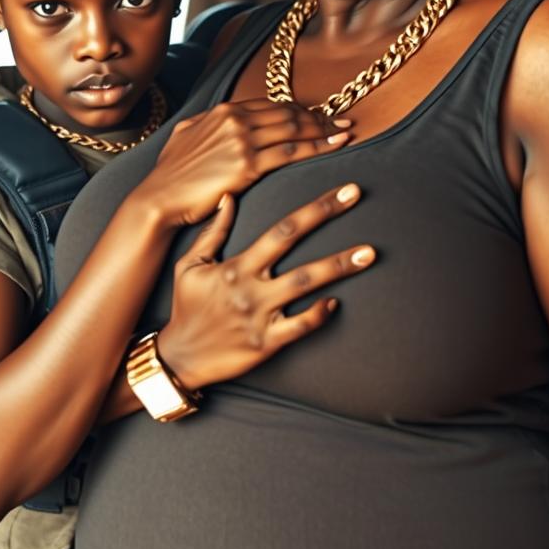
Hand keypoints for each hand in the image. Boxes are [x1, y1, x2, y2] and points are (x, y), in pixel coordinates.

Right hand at [130, 99, 351, 228]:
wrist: (160, 198)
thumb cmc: (172, 175)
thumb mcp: (186, 135)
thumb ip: (207, 122)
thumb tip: (220, 117)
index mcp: (223, 111)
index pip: (272, 105)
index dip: (300, 109)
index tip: (320, 115)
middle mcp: (235, 119)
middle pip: (288, 113)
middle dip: (319, 117)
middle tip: (342, 121)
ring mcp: (241, 140)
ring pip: (294, 128)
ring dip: (324, 129)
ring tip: (345, 132)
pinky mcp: (247, 164)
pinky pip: (291, 151)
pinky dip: (317, 146)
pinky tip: (334, 146)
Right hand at [156, 183, 373, 390]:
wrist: (179, 357)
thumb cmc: (187, 306)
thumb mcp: (190, 264)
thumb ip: (213, 232)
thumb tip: (230, 197)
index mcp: (236, 265)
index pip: (281, 229)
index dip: (314, 208)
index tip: (342, 191)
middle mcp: (250, 287)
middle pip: (297, 248)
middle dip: (328, 220)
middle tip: (358, 198)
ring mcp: (260, 316)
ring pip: (306, 286)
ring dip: (339, 267)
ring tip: (369, 254)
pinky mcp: (266, 343)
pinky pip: (300, 327)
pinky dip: (320, 314)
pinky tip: (335, 301)